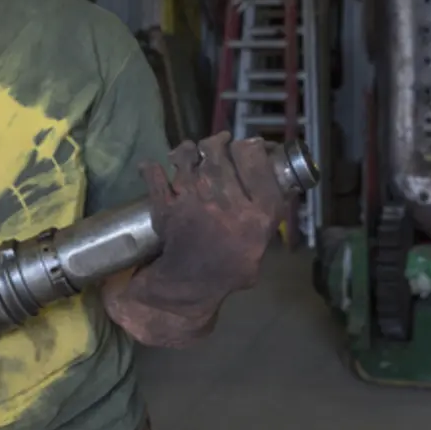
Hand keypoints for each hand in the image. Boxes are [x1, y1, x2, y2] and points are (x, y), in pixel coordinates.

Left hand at [106, 132, 289, 346]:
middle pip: (220, 153)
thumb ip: (267, 214)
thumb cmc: (229, 268)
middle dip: (216, 144)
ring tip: (187, 153)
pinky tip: (154, 168)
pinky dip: (152, 169)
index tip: (246, 145)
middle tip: (216, 145)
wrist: (191, 285)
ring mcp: (194, 200)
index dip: (251, 147)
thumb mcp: (260, 244)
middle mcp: (227, 201)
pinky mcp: (166, 205)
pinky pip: (155, 175)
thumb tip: (278, 183)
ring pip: (188, 156)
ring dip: (186, 150)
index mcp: (257, 213)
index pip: (256, 162)